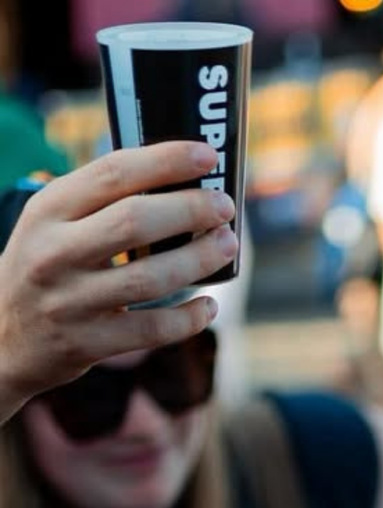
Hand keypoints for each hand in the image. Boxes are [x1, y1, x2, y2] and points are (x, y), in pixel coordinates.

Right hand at [0, 142, 237, 417]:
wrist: (2, 336)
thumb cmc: (45, 267)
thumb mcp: (51, 224)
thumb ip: (98, 202)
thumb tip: (177, 180)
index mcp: (47, 210)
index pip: (111, 173)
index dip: (165, 161)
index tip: (206, 155)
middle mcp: (54, 251)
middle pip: (135, 222)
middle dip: (190, 210)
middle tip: (225, 207)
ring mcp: (71, 300)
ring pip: (150, 277)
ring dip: (199, 260)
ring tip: (227, 245)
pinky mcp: (89, 342)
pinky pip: (153, 330)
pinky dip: (189, 318)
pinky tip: (209, 305)